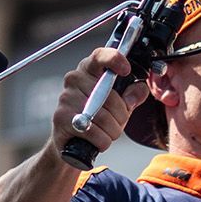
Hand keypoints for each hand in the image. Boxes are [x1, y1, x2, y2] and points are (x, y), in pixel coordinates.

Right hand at [52, 45, 146, 159]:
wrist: (70, 145)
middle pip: (111, 97)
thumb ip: (132, 95)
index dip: (114, 60)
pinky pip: (94, 132)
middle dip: (121, 116)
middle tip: (117, 123)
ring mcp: (66, 98)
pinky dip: (102, 142)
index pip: (100, 56)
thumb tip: (138, 90)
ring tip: (106, 134)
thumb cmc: (96, 120)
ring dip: (113, 132)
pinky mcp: (61, 118)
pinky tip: (96, 141)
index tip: (126, 70)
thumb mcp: (119, 105)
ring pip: (104, 118)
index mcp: (89, 69)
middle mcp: (74, 79)